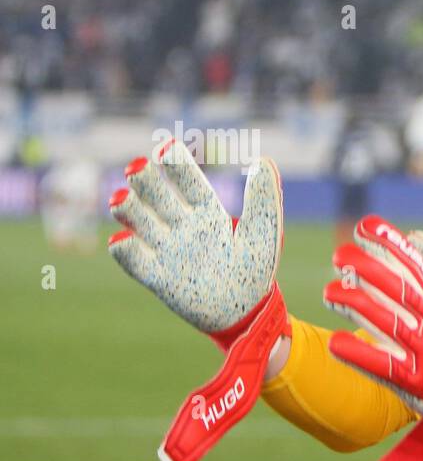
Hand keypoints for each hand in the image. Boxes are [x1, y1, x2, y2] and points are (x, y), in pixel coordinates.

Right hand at [107, 136, 290, 460]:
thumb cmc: (254, 269)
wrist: (248, 313)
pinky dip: (125, 251)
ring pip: (139, 222)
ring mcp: (166, 249)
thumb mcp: (264, 232)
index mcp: (207, 210)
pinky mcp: (157, 277)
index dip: (175, 164)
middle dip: (145, 182)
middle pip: (157, 196)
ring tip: (120, 200)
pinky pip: (135, 262)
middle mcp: (181, 225)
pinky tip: (121, 242)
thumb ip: (264, 198)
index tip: (166, 147)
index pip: (187, 181)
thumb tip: (263, 160)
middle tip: (137, 169)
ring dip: (127, 211)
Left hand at [322, 215, 422, 426]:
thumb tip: (414, 238)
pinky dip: (360, 354)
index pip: (416, 267)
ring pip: (390, 323)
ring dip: (357, 305)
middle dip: (368, 269)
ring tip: (330, 292)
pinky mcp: (415, 380)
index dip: (391, 244)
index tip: (365, 226)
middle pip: (401, 291)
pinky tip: (336, 343)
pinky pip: (385, 365)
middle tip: (339, 254)